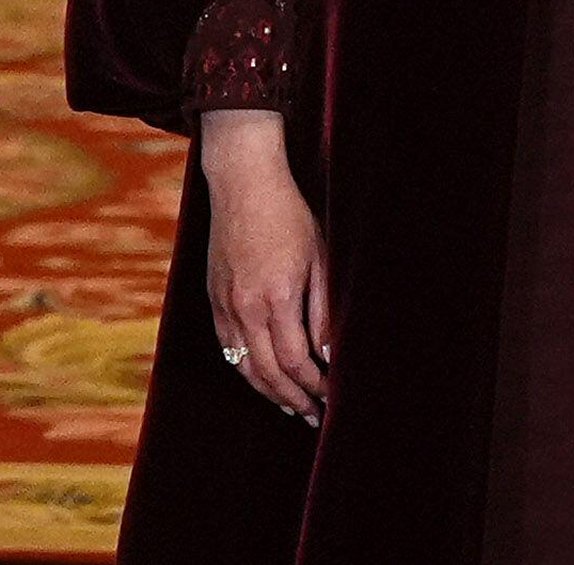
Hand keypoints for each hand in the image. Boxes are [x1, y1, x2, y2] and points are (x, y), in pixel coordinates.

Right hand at [201, 110, 328, 422]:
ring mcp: (225, 306)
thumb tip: (329, 354)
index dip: (314, 385)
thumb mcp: (319, 256)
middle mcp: (246, 308)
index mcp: (277, 297)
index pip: (296, 361)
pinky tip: (260, 379)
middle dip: (294, 399)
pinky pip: (227, 349)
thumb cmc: (289, 216)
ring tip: (290, 407)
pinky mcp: (213, 300)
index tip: (331, 397)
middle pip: (269, 373)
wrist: (243, 185)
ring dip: (269, 392)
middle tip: (314, 417)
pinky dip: (245, 370)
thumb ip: (323, 309)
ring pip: (245, 366)